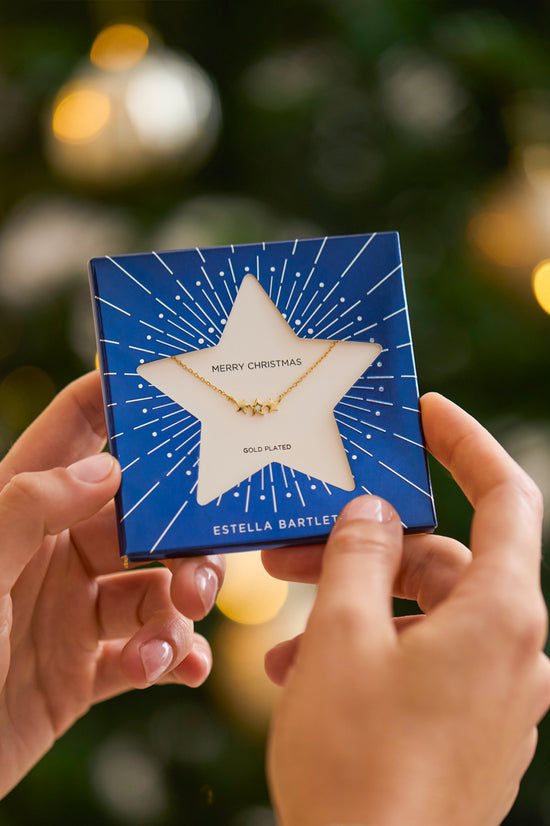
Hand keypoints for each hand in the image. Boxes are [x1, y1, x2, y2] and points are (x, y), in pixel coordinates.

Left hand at [0, 371, 223, 798]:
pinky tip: (175, 669)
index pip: (76, 431)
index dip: (121, 402)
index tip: (175, 390)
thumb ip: (30, 508)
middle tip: (197, 574)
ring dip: (181, 608)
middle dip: (182, 541)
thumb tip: (106, 467)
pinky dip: (174, 658)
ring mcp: (75, 613)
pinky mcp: (87, 671)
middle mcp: (56, 553)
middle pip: (143, 520)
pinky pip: (149, 652)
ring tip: (172, 640)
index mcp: (24, 510)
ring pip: (156, 588)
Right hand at [263, 393, 549, 825]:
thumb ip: (358, 557)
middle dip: (366, 548)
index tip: (425, 414)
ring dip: (356, 608)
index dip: (466, 444)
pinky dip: (371, 650)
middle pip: (444, 562)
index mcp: (503, 614)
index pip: (507, 496)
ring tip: (286, 632)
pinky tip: (307, 672)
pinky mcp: (471, 729)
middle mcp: (515, 650)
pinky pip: (424, 662)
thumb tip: (371, 512)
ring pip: (425, 615)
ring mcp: (496, 694)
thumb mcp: (343, 637)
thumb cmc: (361, 763)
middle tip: (293, 546)